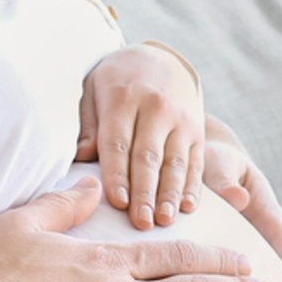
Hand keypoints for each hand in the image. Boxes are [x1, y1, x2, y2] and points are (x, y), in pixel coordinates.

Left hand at [78, 43, 207, 229]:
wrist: (159, 58)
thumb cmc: (116, 82)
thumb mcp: (92, 90)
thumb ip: (87, 125)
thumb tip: (83, 158)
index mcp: (123, 98)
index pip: (118, 143)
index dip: (118, 175)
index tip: (118, 202)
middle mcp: (156, 108)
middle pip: (149, 156)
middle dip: (145, 192)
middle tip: (141, 222)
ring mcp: (181, 120)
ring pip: (176, 162)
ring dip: (171, 195)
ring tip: (165, 220)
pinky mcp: (197, 131)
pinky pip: (196, 162)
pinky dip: (193, 186)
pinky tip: (188, 207)